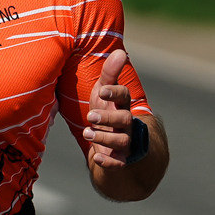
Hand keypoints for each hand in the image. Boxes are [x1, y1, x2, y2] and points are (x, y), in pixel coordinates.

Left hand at [83, 50, 140, 170]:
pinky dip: (108, 162)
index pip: (124, 96)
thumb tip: (120, 51)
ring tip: (87, 133)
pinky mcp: (120, 159)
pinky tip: (97, 157)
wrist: (109, 142)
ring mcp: (124, 141)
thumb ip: (110, 73)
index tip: (102, 90)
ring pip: (121, 141)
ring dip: (104, 138)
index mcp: (122, 104)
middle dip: (108, 118)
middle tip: (90, 116)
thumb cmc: (106, 110)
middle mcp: (126, 123)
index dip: (114, 92)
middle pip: (124, 119)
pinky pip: (118, 163)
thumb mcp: (103, 92)